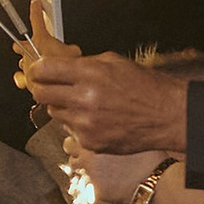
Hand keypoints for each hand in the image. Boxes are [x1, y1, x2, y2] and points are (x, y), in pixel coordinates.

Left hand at [17, 45, 189, 154]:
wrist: (167, 115)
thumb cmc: (144, 86)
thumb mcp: (114, 62)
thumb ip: (84, 64)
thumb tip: (59, 66)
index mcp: (90, 73)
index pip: (44, 70)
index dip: (37, 70)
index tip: (37, 71)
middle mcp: (84, 99)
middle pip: (40, 93)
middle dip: (43, 88)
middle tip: (51, 87)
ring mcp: (85, 123)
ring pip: (54, 112)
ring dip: (63, 106)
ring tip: (84, 103)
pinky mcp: (89, 141)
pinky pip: (70, 130)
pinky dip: (78, 124)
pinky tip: (96, 119)